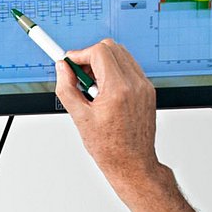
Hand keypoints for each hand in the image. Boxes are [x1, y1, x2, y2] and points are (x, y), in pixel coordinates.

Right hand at [56, 39, 170, 196]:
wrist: (133, 164)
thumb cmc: (110, 148)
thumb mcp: (80, 118)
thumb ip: (67, 88)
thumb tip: (62, 69)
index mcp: (118, 89)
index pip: (99, 52)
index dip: (80, 54)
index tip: (69, 63)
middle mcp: (135, 84)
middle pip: (111, 48)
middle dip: (91, 56)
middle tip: (79, 74)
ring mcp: (144, 87)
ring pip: (121, 55)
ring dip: (103, 63)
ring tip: (92, 87)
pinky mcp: (148, 91)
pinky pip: (130, 68)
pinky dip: (115, 71)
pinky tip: (105, 91)